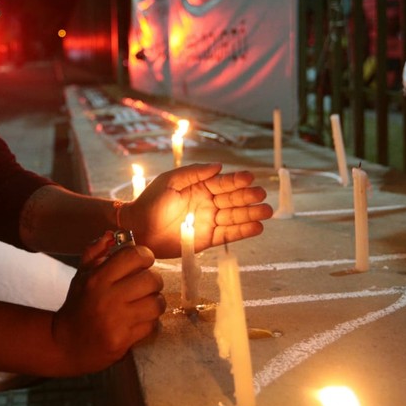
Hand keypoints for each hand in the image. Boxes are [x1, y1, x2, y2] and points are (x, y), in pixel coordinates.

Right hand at [51, 232, 164, 374]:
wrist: (65, 344)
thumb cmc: (77, 306)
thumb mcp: (81, 275)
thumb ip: (95, 252)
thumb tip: (111, 235)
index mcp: (97, 278)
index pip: (134, 256)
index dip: (145, 256)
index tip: (144, 261)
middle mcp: (107, 298)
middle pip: (151, 279)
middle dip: (154, 280)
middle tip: (147, 284)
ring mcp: (116, 321)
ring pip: (156, 303)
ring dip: (155, 302)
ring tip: (147, 302)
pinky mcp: (123, 341)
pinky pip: (152, 325)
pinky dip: (150, 322)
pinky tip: (140, 320)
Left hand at [124, 163, 271, 257]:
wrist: (138, 228)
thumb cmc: (151, 201)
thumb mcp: (171, 180)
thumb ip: (194, 172)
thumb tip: (219, 166)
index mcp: (200, 187)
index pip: (223, 183)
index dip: (237, 181)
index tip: (250, 178)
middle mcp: (208, 203)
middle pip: (233, 200)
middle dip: (248, 197)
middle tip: (262, 195)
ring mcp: (209, 222)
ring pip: (235, 217)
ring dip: (251, 214)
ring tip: (267, 211)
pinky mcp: (208, 239)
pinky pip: (228, 235)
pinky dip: (243, 232)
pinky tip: (257, 227)